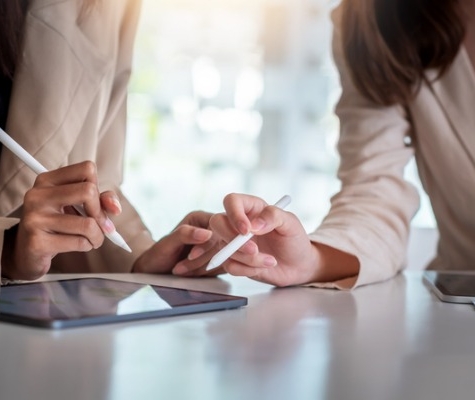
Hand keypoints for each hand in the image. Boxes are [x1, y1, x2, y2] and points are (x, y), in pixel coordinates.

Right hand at [1, 161, 119, 280]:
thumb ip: (102, 200)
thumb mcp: (80, 206)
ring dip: (98, 236)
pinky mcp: (37, 242)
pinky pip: (79, 242)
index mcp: (47, 180)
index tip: (96, 204)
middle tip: (100, 226)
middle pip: (89, 191)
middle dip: (101, 214)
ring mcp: (35, 218)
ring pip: (88, 224)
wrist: (28, 252)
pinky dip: (87, 246)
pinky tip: (78, 245)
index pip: (87, 169)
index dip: (98, 188)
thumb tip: (115, 207)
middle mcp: (38, 195)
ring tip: (92, 239)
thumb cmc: (59, 224)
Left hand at [132, 211, 222, 275]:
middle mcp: (213, 230)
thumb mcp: (167, 243)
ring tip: (182, 270)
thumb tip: (207, 234)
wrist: (156, 269)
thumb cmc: (158, 254)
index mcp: (202, 218)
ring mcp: (219, 246)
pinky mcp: (221, 260)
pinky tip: (191, 274)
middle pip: (223, 244)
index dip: (209, 244)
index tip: (191, 255)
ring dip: (203, 269)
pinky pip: (223, 268)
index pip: (219, 227)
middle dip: (203, 260)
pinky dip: (207, 274)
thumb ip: (184, 234)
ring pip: (225, 258)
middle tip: (180, 268)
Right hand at [208, 193, 321, 285]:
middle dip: (232, 240)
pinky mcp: (234, 260)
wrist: (299, 266)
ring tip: (271, 260)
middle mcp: (238, 223)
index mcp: (251, 207)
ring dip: (249, 259)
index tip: (247, 230)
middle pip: (217, 223)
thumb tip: (254, 225)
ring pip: (225, 249)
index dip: (234, 214)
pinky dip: (247, 270)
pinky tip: (263, 267)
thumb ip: (274, 216)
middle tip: (254, 250)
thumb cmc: (295, 240)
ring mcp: (233, 242)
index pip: (231, 201)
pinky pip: (230, 266)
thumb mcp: (291, 224)